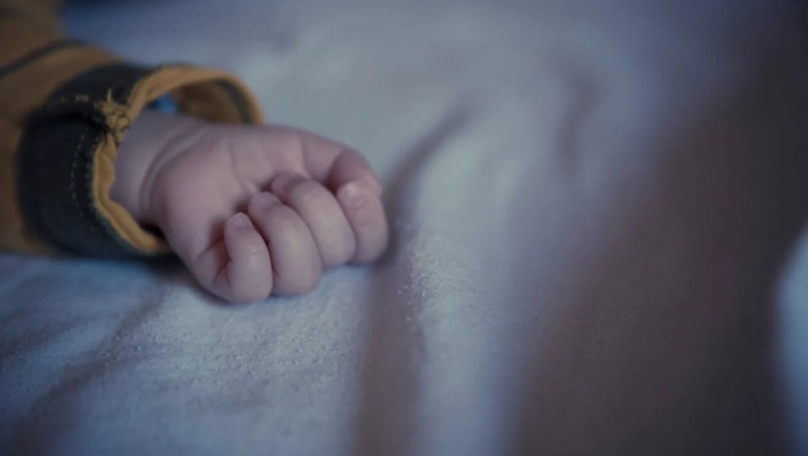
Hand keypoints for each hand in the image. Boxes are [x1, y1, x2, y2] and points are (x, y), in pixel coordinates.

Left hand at [112, 110, 387, 303]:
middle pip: (338, 253)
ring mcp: (269, 274)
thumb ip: (347, 164)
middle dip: (312, 204)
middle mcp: (307, 258)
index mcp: (332, 230)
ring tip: (257, 202)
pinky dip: (249, 249)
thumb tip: (368, 191)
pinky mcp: (229, 282)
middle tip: (278, 182)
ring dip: (282, 226)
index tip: (346, 186)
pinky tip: (235, 223)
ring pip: (301, 277)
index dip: (367, 219)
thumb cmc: (255, 159)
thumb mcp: (308, 149)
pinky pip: (254, 286)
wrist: (194, 156)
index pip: (371, 246)